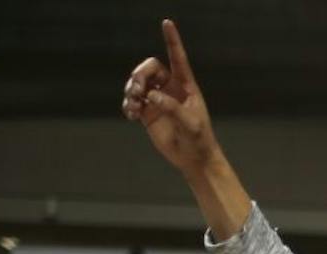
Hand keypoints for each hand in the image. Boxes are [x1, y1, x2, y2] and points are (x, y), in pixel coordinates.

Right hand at [123, 20, 221, 174]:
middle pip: (149, 68)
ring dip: (131, 90)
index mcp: (185, 85)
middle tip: (137, 90)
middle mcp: (170, 89)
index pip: (177, 57)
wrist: (193, 158)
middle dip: (140, 75)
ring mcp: (157, 100)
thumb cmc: (199, 138)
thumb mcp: (190, 122)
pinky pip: (132, 102)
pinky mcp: (148, 114)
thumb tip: (151, 96)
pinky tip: (131, 114)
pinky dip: (128, 105)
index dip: (172, 40)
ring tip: (133, 106)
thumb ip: (172, 108)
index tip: (167, 23)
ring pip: (138, 84)